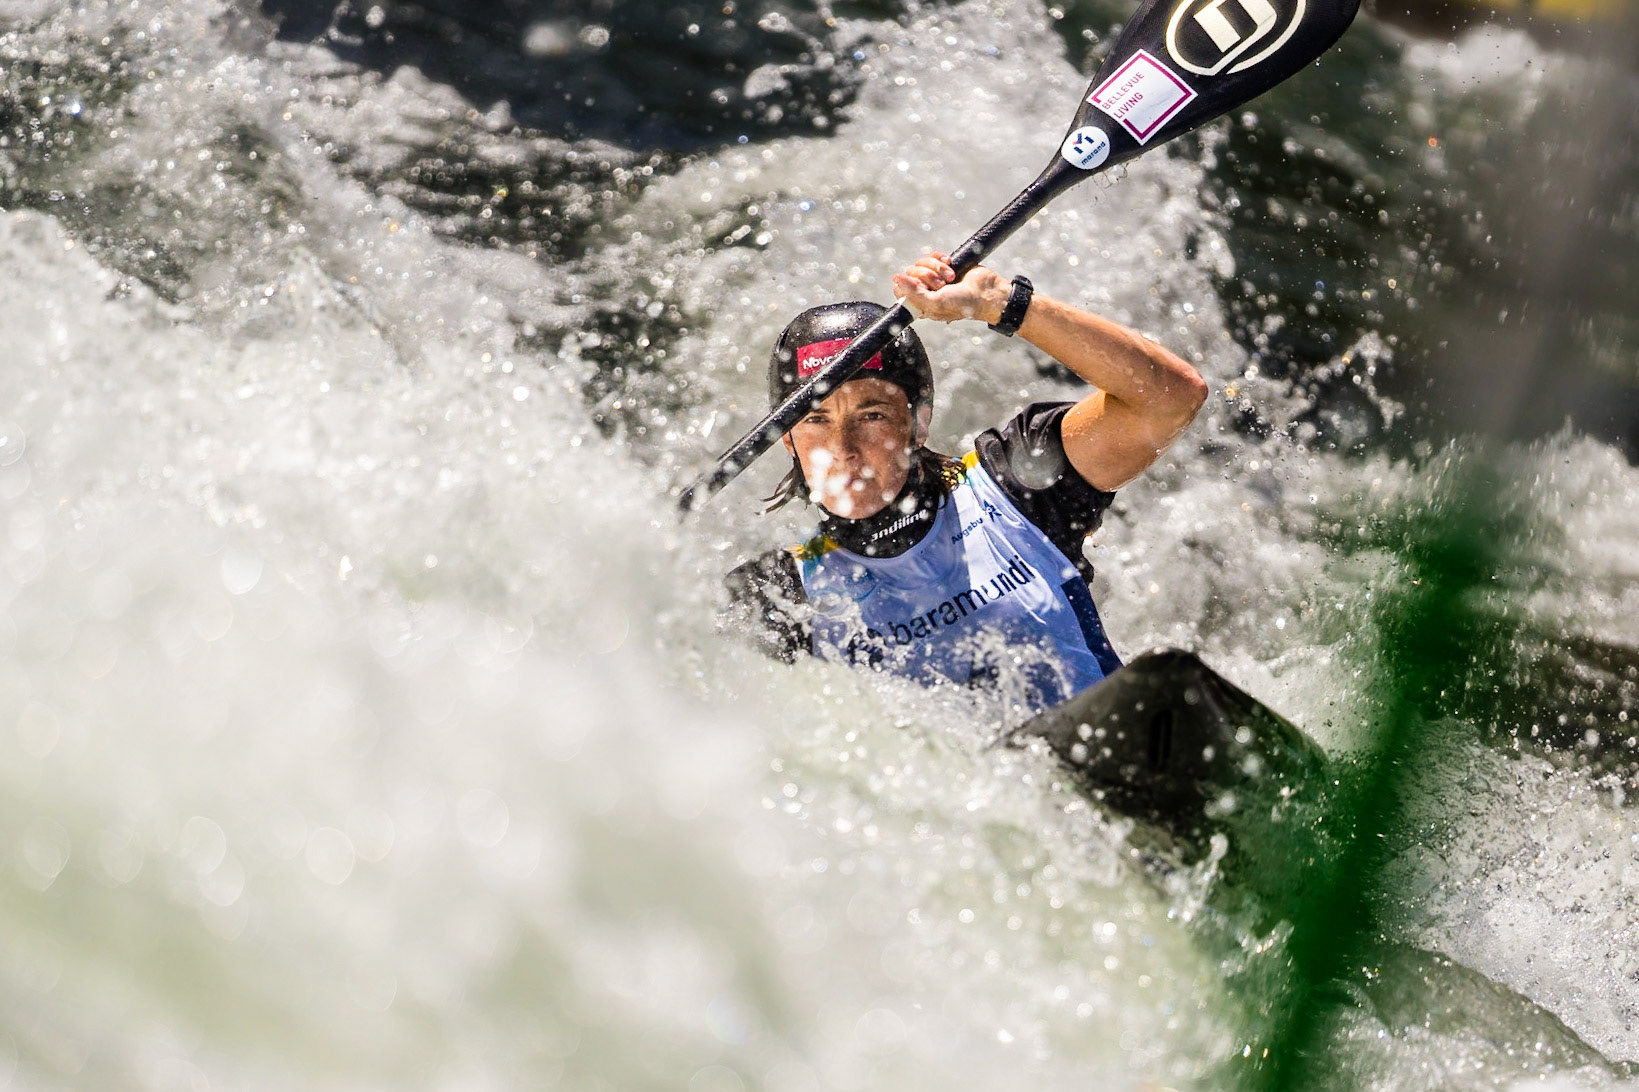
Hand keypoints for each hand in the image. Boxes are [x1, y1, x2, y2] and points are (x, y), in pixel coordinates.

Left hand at [891, 252, 1009, 324]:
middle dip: (927, 276)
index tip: (923, 287)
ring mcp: (934, 277)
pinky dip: (941, 258)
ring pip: (921, 262)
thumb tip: (895, 278)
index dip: (909, 284)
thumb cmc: (962, 304)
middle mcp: (925, 290)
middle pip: (910, 273)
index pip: (900, 289)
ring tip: (951, 277)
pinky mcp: (943, 265)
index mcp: (920, 304)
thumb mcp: (935, 303)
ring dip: (937, 268)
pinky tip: (951, 265)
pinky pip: (933, 255)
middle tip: (942, 285)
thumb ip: (913, 293)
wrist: (985, 291)